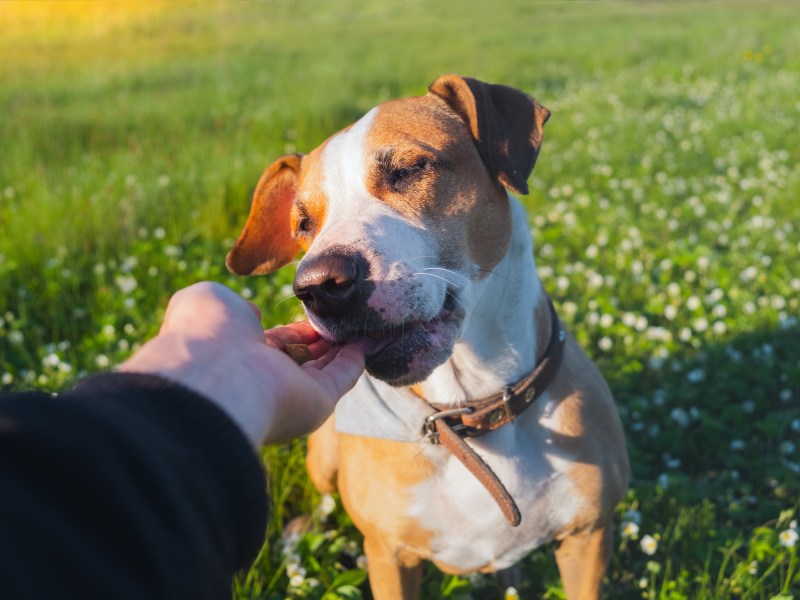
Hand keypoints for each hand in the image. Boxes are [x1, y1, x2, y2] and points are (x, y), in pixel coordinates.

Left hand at [119, 282, 364, 445]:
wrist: (212, 376)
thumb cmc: (204, 334)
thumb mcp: (209, 301)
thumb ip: (233, 306)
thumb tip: (255, 317)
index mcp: (236, 356)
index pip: (273, 344)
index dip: (295, 330)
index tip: (315, 313)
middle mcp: (264, 378)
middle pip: (302, 358)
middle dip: (324, 339)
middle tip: (347, 319)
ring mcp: (291, 393)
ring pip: (325, 368)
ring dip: (345, 347)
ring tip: (367, 325)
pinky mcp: (317, 403)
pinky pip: (341, 377)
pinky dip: (356, 359)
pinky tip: (369, 341)